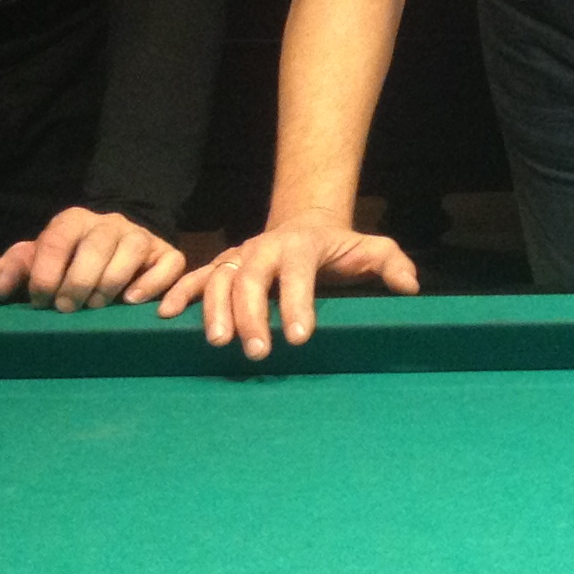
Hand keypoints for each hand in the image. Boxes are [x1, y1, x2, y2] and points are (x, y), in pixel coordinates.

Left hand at [0, 206, 183, 312]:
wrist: (114, 248)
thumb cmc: (68, 261)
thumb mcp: (37, 260)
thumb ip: (15, 268)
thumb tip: (2, 289)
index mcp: (73, 221)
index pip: (57, 239)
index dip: (46, 272)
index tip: (40, 301)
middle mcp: (109, 223)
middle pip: (97, 245)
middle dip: (78, 280)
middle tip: (66, 308)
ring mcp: (141, 236)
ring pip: (133, 249)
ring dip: (111, 282)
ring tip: (96, 306)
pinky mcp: (167, 254)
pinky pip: (169, 264)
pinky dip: (152, 283)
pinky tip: (131, 301)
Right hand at [163, 218, 420, 360]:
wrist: (305, 221)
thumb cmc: (340, 245)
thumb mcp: (371, 248)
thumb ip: (392, 264)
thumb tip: (410, 287)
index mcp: (301, 244)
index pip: (297, 271)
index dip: (297, 302)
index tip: (300, 336)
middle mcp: (264, 247)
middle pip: (250, 278)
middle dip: (252, 315)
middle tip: (258, 352)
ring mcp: (239, 255)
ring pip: (220, 279)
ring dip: (215, 311)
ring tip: (218, 344)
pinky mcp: (222, 266)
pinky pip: (195, 277)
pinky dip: (179, 293)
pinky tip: (164, 316)